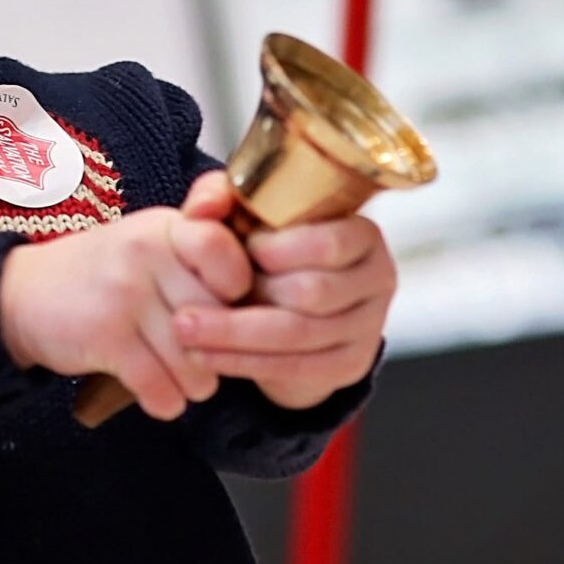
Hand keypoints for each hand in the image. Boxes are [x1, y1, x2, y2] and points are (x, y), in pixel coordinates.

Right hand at [0, 205, 253, 420]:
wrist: (21, 295)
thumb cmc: (103, 272)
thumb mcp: (151, 240)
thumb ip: (204, 244)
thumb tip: (268, 275)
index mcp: (166, 227)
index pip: (228, 253)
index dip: (240, 291)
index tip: (228, 307)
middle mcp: (146, 252)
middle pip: (218, 320)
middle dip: (218, 350)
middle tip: (204, 356)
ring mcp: (124, 293)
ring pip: (194, 361)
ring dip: (193, 383)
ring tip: (181, 377)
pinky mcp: (103, 336)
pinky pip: (161, 386)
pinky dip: (165, 402)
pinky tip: (157, 393)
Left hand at [171, 172, 395, 410]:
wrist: (293, 299)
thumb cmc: (270, 247)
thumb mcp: (247, 214)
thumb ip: (220, 196)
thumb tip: (200, 208)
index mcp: (363, 234)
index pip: (329, 243)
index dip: (279, 249)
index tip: (240, 249)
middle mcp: (378, 279)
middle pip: (312, 294)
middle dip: (245, 301)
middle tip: (186, 308)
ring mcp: (368, 326)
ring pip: (299, 335)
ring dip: (235, 337)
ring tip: (186, 332)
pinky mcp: (350, 364)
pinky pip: (296, 367)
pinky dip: (246, 363)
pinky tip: (206, 357)